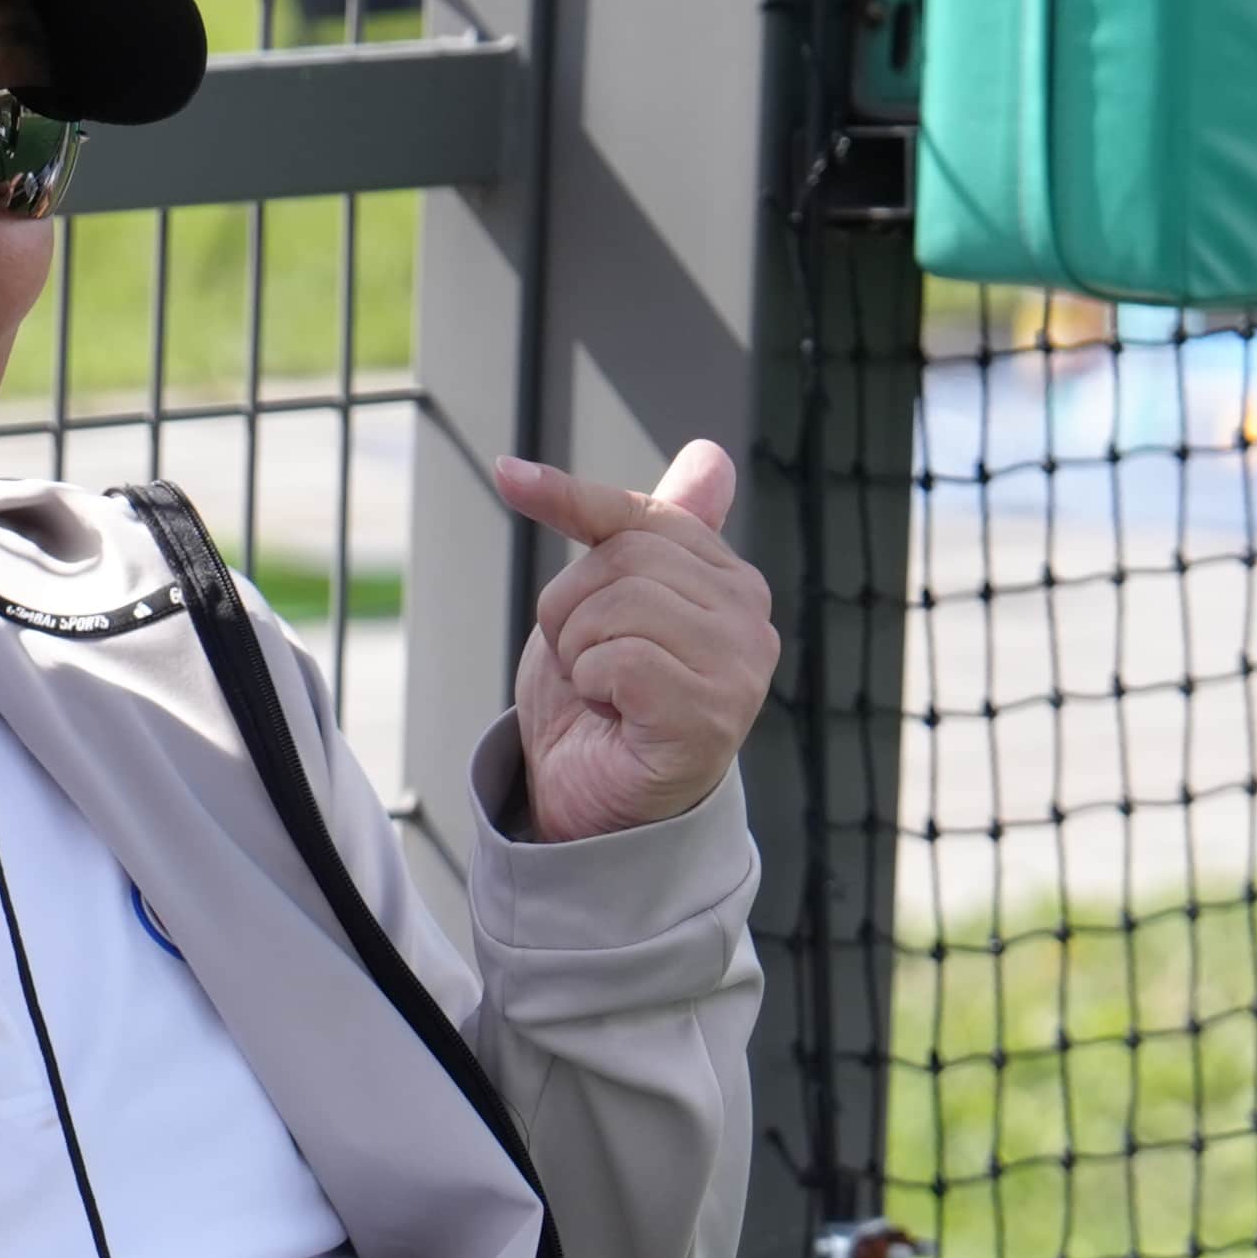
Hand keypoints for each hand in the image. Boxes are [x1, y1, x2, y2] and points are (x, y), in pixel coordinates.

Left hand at [491, 439, 772, 839]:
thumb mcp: (610, 603)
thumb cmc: (604, 706)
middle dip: (570, 611)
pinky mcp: (711, 715)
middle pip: (623, 557)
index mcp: (729, 579)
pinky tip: (614, 716)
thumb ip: (650, 531)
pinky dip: (593, 687)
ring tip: (603, 692)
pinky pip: (620, 660)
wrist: (592, 805)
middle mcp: (750, 617)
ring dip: (579, 653)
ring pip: (618, 605)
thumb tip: (713, 452)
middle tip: (588, 665)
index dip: (569, 496)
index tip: (506, 474)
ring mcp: (740, 668)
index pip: (642, 515)